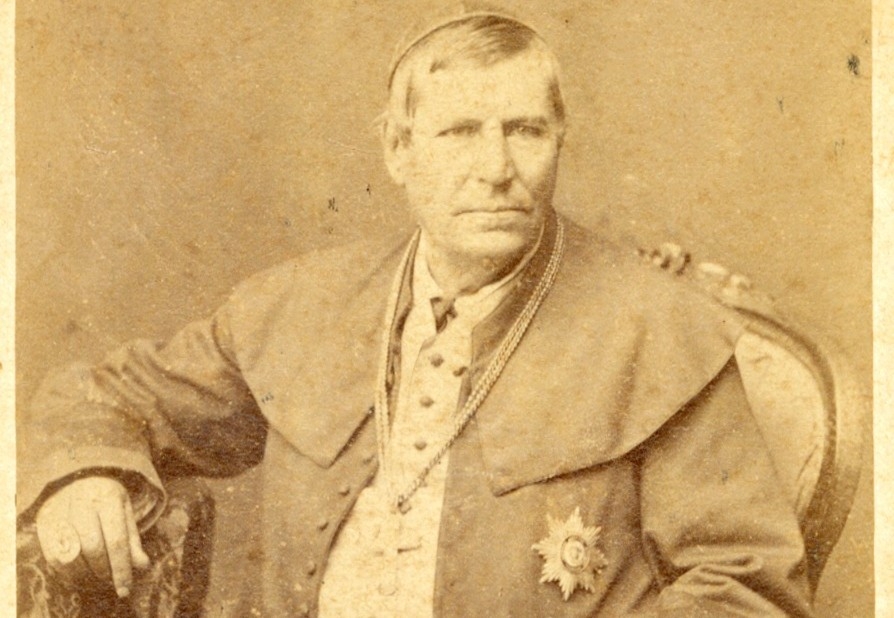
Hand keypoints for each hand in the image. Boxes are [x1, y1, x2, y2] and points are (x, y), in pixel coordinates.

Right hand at [35, 476, 149, 597]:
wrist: (77, 476)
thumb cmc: (106, 498)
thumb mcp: (125, 511)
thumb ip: (132, 539)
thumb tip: (142, 565)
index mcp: (108, 497)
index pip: (117, 540)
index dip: (122, 568)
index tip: (125, 589)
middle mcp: (82, 502)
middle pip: (93, 549)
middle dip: (103, 570)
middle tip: (108, 578)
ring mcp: (60, 511)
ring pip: (70, 555)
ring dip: (84, 574)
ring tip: (94, 575)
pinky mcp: (44, 522)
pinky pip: (52, 556)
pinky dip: (65, 572)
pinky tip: (77, 572)